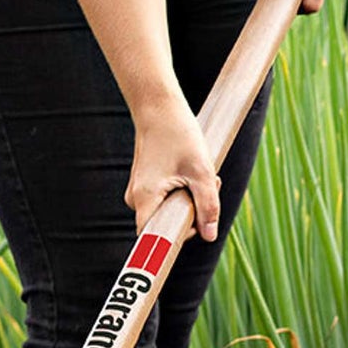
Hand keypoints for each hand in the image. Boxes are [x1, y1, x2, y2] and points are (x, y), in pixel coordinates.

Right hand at [126, 96, 220, 240]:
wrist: (159, 108)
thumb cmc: (178, 135)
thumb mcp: (201, 172)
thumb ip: (208, 206)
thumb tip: (210, 236)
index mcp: (144, 199)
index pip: (156, 239)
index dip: (179, 238)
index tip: (197, 224)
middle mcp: (136, 199)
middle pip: (168, 224)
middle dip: (194, 211)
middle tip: (210, 187)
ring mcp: (139, 192)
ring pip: (170, 210)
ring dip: (191, 199)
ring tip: (202, 175)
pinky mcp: (146, 184)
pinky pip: (167, 199)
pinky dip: (184, 190)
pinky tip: (192, 172)